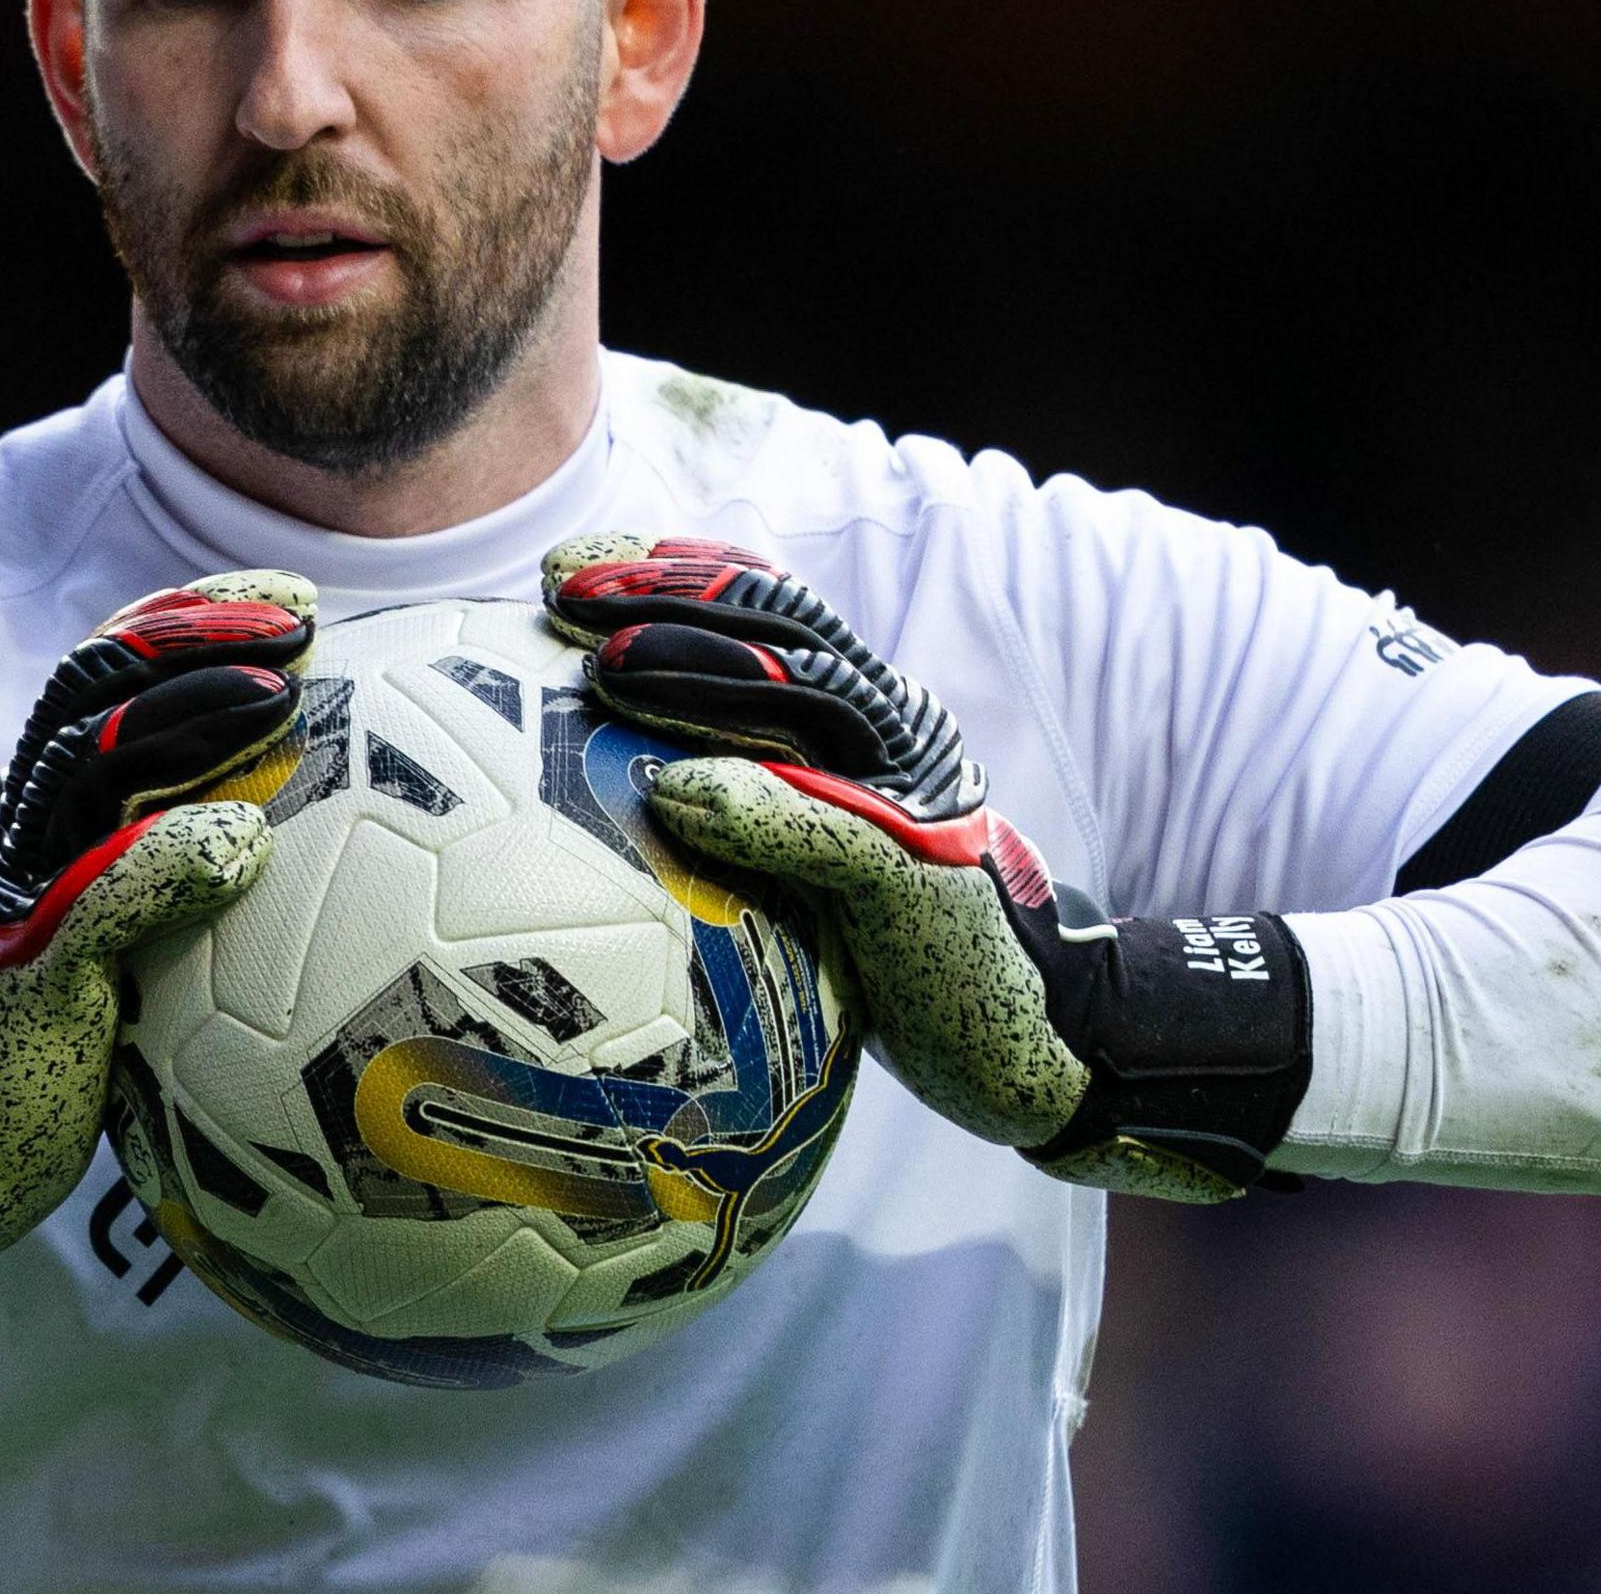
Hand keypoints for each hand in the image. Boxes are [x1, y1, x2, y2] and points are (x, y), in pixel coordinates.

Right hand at [0, 571, 314, 1361]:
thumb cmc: (51, 1044)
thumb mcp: (124, 942)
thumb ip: (180, 874)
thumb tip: (294, 824)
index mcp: (46, 813)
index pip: (110, 681)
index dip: (190, 621)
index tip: (289, 600)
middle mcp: (23, 832)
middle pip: (96, 693)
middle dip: (190, 635)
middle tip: (294, 619)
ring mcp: (20, 893)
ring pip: (89, 768)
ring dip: (184, 719)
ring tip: (277, 694)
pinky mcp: (29, 967)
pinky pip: (97, 896)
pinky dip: (166, 858)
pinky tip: (242, 840)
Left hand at [540, 535, 1308, 1202]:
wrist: (1033, 1036)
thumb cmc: (899, 951)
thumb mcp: (806, 863)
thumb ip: (741, 807)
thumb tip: (614, 787)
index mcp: (857, 720)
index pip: (762, 612)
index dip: (670, 571)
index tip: (568, 564)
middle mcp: (888, 733)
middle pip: (776, 632)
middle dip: (667, 597)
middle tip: (568, 589)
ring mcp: (909, 796)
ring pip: (806, 703)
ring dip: (702, 677)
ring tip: (609, 669)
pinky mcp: (919, 871)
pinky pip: (834, 826)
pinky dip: (757, 802)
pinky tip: (679, 792)